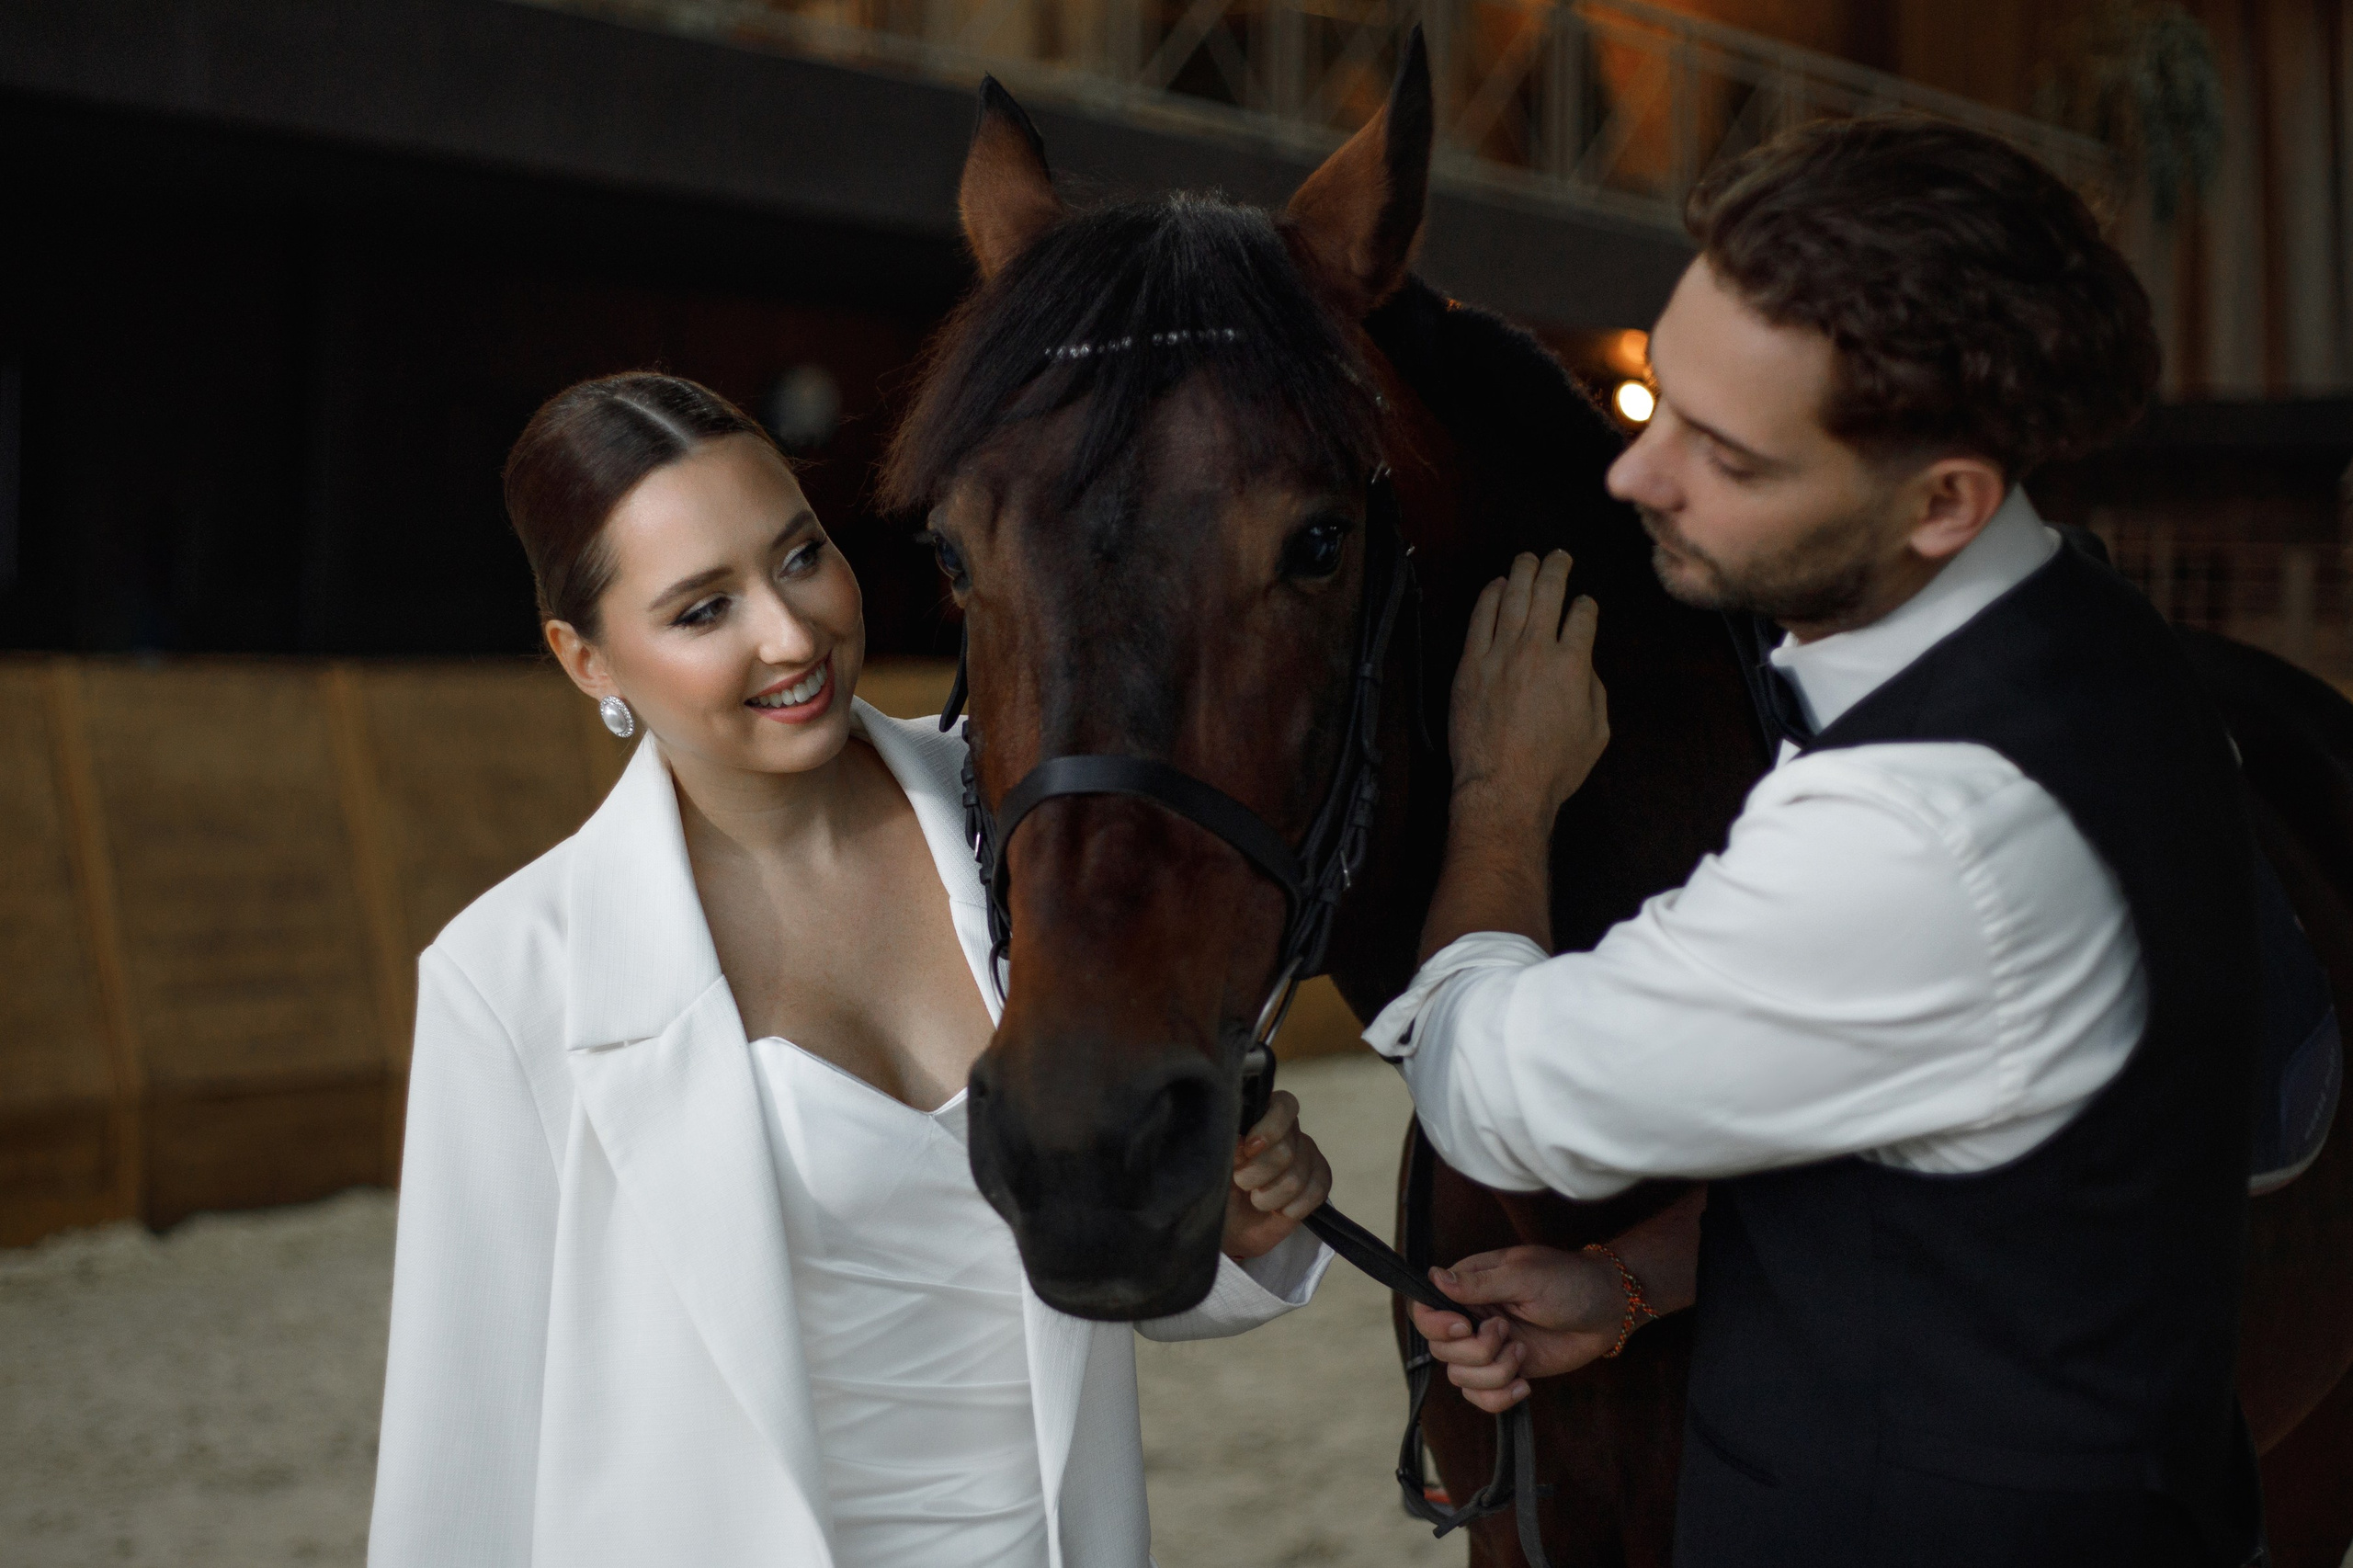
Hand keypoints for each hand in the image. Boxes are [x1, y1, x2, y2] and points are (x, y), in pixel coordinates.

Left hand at [1221, 1091, 1331, 1260]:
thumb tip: (1241, 1140)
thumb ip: (1229, 1146)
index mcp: (1263, 1116)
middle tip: (1242, 1183)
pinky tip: (1279, 1209)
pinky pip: (1315, 1193)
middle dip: (1257, 1175)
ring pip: (1295, 1179)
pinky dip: (1291, 1208)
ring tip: (1256, 1199)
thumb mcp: (1217, 1164)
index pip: (1284, 1104)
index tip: (1248, 1150)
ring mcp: (1308, 1154)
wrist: (1233, 1224)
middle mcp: (1290, 1131)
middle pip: (1285, 1151)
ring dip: (1269, 1198)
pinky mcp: (1321, 1179)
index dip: (1270, 1129)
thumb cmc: (1221, 1187)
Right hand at [1404, 1244, 1631, 1411]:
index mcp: (1468, 1285)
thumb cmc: (1569, 1282)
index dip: (1434, 1324)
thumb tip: (1435, 1276)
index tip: (1464, 1326)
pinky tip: (1524, 1384)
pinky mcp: (1506, 1372)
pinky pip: (1481, 1398)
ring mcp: (1488, 1348)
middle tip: (1506, 1332)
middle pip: (1440, 1349)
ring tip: (1522, 1353)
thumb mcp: (1524, 1276)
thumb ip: (1478, 1283)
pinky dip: (1500, 1398)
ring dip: (1493, 1373)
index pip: (1424, 1309)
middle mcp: (1471, 1318)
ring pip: (1460, 1378)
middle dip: (1474, 1351)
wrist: (1608, 1312)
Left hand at [1449, 552, 1607, 840]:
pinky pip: (1480, 617)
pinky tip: (1497, 585)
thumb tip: (1582, 665)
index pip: (1583, 616)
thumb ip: (1593, 689)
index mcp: (1573, 664)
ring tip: (1528, 558)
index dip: (1586, 605)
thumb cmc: (1554, 769)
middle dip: (1557, 568)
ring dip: (1523, 571)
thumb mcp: (1596, 731)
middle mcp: (1537, 649)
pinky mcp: (1470, 664)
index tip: (1585, 604)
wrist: (1503, 788)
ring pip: (1513, 596)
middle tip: (1559, 556)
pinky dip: (1490, 595)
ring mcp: (1500, 653)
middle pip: (1548, 592)